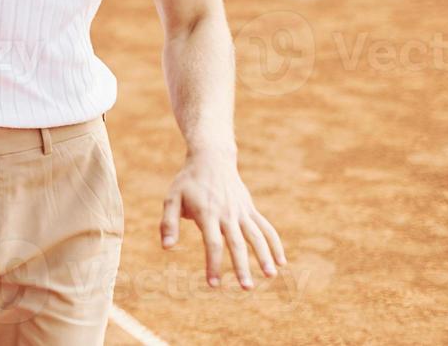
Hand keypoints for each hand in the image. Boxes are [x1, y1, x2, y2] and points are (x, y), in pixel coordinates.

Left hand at [160, 151, 285, 290]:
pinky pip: (265, 227)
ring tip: (270, 276)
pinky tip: (281, 262)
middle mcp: (227, 213)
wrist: (211, 158)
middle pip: (237, 243)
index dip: (213, 264)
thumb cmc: (188, 181)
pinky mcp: (250, 209)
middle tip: (246, 288)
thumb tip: (166, 247)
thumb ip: (168, 222)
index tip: (214, 285)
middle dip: (242, 266)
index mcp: (207, 213)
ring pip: (256, 236)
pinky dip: (275, 243)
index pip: (212, 243)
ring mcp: (241, 211)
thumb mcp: (172, 198)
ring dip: (264, 256)